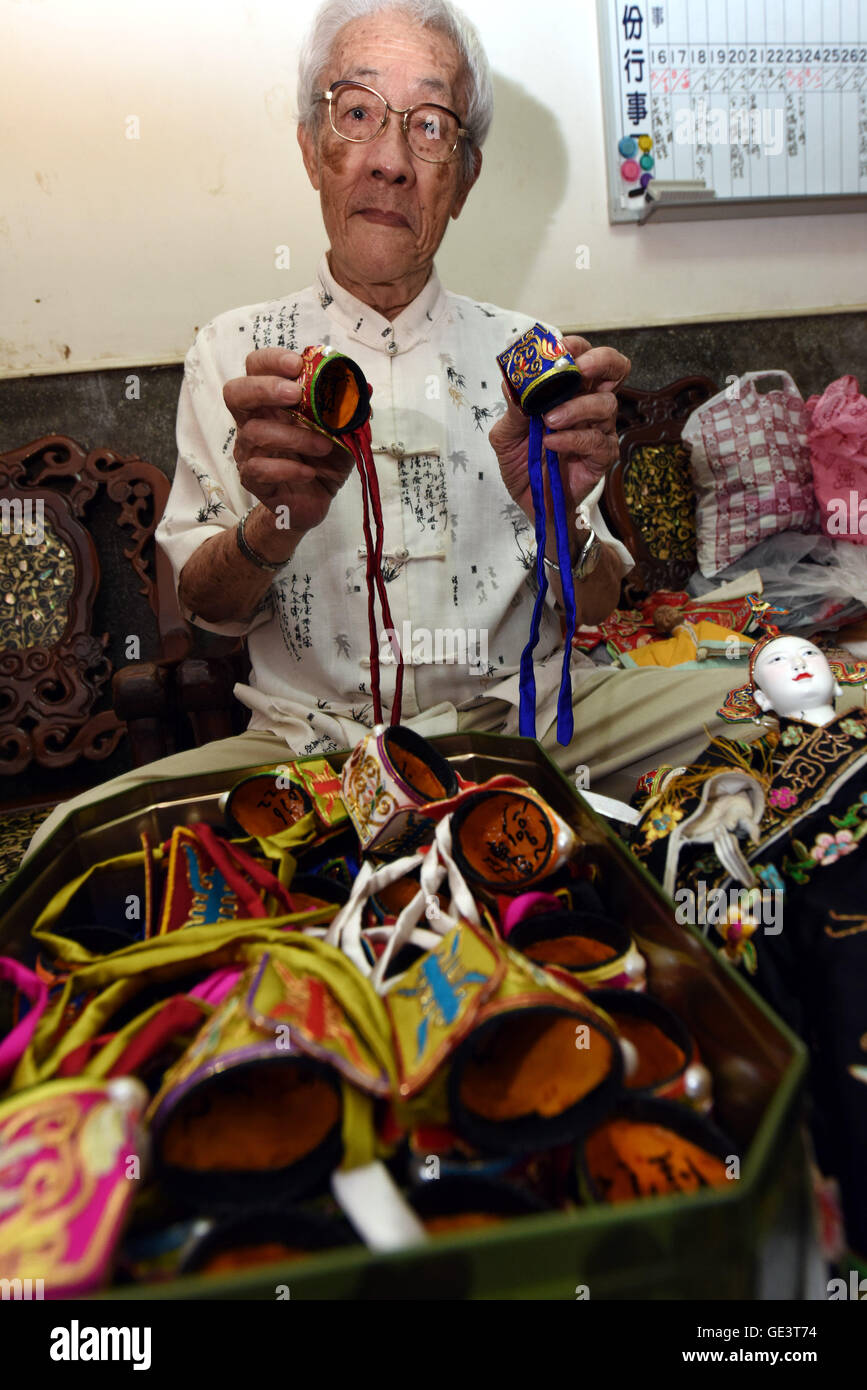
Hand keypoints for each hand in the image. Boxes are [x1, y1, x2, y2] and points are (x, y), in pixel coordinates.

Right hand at [223, 347, 355, 535]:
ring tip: (324, 446)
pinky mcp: (252, 479)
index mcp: (272, 400)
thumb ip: (350, 409)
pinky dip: (289, 469)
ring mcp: (249, 449)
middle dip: (264, 388)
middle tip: (294, 394)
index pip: (256, 367)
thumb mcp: (344, 431)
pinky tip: (310, 472)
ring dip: (295, 437)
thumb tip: (365, 388)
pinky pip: (260, 469)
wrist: (317, 500)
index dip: (271, 360)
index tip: (297, 364)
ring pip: (256, 433)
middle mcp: (253, 420)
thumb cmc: (324, 459)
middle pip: (235, 392)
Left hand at [489, 335, 630, 523]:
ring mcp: (600, 429)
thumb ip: (511, 410)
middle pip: (614, 368)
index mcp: (569, 391)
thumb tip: (511, 382)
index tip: (557, 347)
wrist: (532, 502)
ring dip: (576, 407)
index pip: (582, 356)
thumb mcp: (507, 436)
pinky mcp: (603, 455)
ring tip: (549, 420)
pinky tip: (552, 443)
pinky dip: (572, 439)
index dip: (574, 346)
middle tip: (578, 367)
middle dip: (599, 360)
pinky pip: (596, 440)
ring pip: (606, 403)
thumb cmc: (524, 463)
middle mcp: (589, 403)